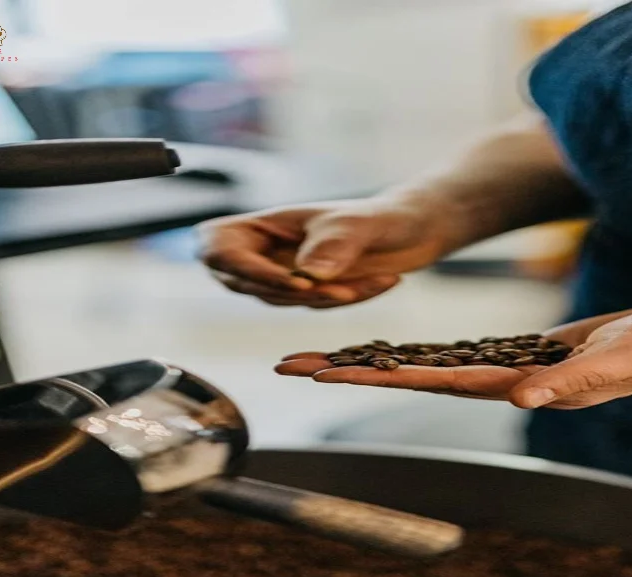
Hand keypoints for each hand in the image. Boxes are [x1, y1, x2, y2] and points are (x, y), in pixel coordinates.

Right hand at [197, 195, 456, 307]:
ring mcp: (285, 273)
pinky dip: (345, 301)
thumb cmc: (380, 214)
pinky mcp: (309, 294)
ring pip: (283, 301)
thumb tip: (306, 276)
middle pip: (247, 284)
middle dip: (296, 292)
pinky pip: (314, 307)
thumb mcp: (359, 225)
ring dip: (327, 298)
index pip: (217, 247)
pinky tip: (382, 282)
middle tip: (345, 286)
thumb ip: (335, 245)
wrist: (415, 226)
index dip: (242, 270)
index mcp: (263, 224)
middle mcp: (266, 250)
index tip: (294, 281)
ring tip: (376, 278)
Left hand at [275, 302, 631, 408]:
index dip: (387, 376)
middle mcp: (521, 378)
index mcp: (539, 381)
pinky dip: (429, 354)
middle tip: (298, 365)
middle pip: (424, 377)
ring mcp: (525, 365)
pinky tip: (401, 352)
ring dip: (384, 363)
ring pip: (439, 367)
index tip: (333, 371)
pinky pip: (471, 353)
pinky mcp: (536, 349)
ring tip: (329, 358)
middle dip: (361, 372)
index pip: (445, 381)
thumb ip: (578, 377)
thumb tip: (523, 396)